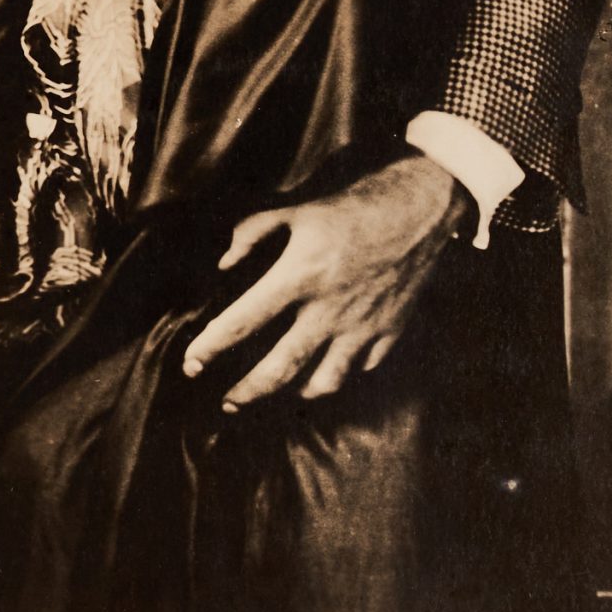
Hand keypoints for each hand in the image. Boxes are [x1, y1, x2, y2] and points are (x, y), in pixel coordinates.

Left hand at [182, 151, 471, 410]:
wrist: (420, 209)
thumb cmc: (352, 208)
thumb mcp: (295, 210)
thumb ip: (251, 234)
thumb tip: (223, 264)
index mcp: (300, 276)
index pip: (243, 322)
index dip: (210, 347)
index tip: (191, 364)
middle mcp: (329, 309)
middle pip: (280, 366)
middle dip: (247, 391)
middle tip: (227, 403)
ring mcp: (363, 326)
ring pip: (325, 380)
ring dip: (295, 392)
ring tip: (278, 392)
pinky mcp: (390, 332)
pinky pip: (362, 368)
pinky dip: (341, 374)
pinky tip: (326, 371)